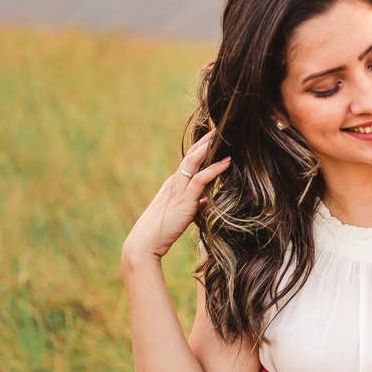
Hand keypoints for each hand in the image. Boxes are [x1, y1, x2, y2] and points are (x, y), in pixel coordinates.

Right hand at [122, 130, 229, 261]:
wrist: (143, 244)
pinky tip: (227, 161)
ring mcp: (178, 189)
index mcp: (174, 184)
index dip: (202, 148)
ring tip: (225, 136)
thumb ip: (194, 205)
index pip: (189, 160)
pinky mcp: (184, 201)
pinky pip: (200, 179)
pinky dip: (214, 169)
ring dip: (210, 147)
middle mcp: (175, 182)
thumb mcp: (181, 214)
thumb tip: (207, 202)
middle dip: (207, 140)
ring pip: (194, 161)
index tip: (216, 138)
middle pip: (192, 154)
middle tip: (221, 127)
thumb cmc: (161, 232)